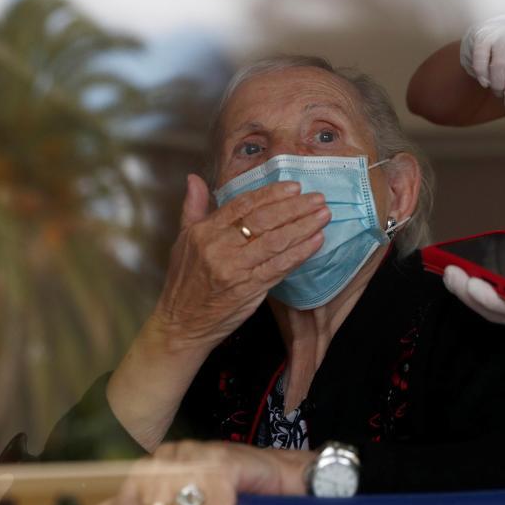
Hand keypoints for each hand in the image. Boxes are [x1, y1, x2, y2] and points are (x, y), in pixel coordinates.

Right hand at [152, 173, 331, 350]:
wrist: (181, 325)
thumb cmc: (185, 283)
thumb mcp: (183, 241)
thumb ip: (192, 208)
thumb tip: (194, 179)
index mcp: (204, 231)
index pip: (242, 204)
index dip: (271, 194)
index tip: (294, 187)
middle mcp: (219, 247)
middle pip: (263, 220)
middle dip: (294, 207)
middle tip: (317, 198)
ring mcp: (234, 268)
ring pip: (274, 241)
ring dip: (303, 226)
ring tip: (323, 216)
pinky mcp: (248, 288)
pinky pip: (279, 266)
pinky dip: (300, 253)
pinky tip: (316, 242)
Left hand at [443, 234, 504, 377]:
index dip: (490, 295)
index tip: (470, 279)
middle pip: (496, 312)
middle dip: (470, 294)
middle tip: (450, 272)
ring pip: (496, 315)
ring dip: (472, 297)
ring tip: (453, 275)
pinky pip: (504, 314)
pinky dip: (486, 300)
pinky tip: (472, 283)